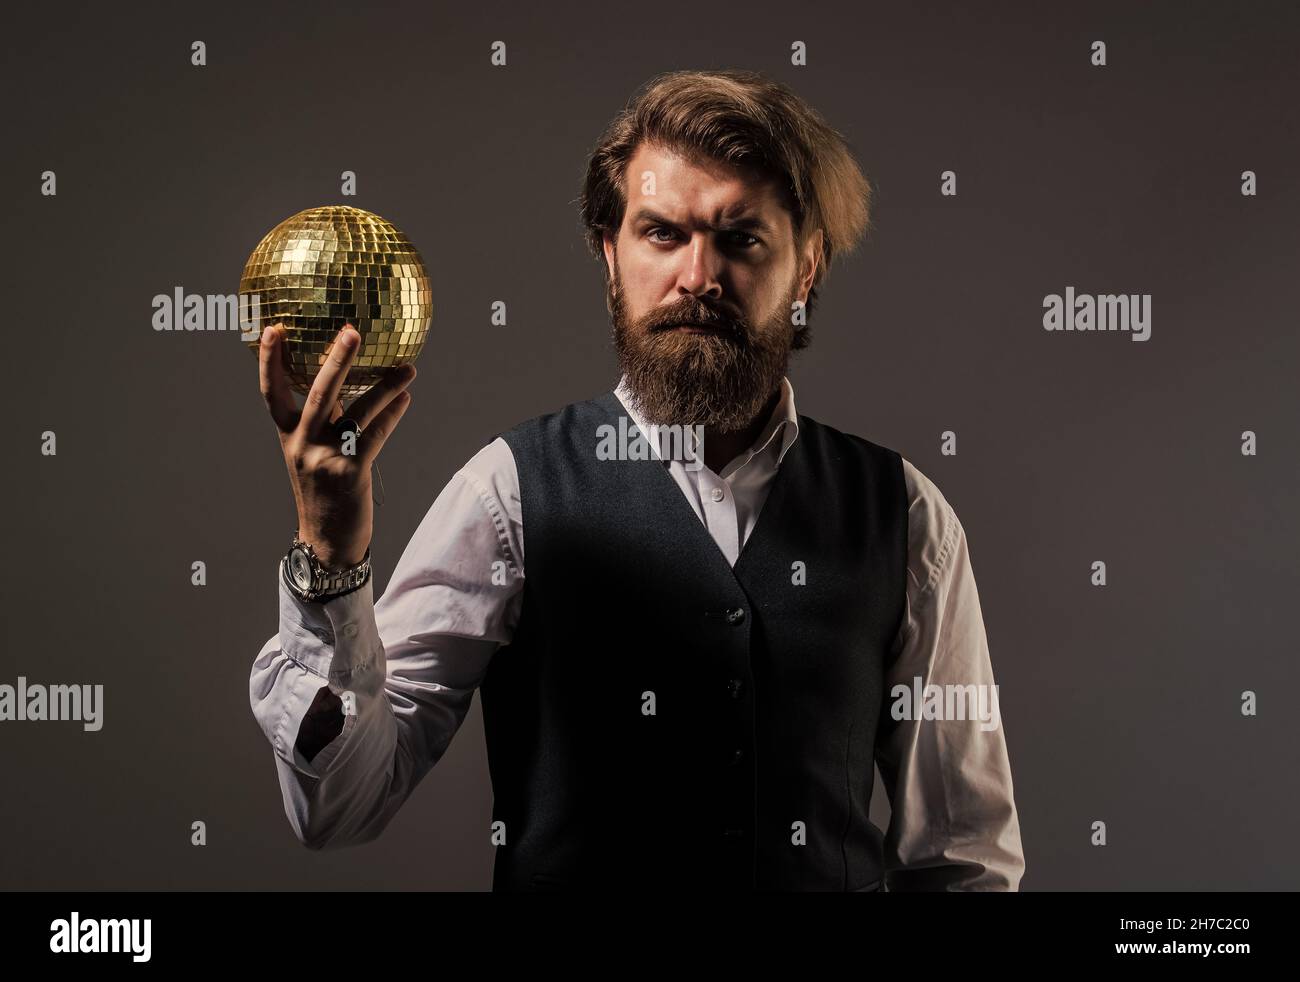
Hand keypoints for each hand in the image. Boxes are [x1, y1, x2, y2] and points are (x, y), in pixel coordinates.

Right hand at [258, 323, 415, 567]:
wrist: (327, 542)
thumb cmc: (323, 492)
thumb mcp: (310, 455)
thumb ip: (321, 421)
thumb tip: (346, 381)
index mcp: (287, 436)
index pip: (272, 392)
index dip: (270, 361)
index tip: (274, 328)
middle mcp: (301, 444)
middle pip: (318, 393)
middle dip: (336, 360)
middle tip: (352, 332)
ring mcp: (325, 458)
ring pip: (357, 413)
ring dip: (385, 388)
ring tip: (408, 369)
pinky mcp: (350, 472)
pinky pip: (375, 436)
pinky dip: (392, 415)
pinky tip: (405, 400)